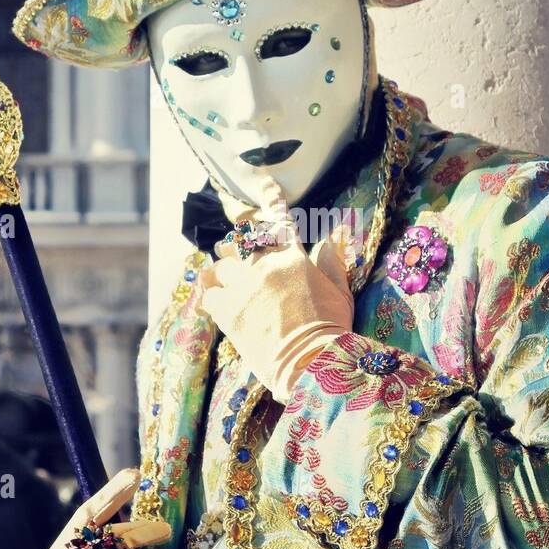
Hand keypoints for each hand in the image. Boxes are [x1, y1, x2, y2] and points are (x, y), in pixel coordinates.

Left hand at [199, 176, 354, 402]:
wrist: (311, 364)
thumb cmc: (331, 330)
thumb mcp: (340, 292)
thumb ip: (331, 262)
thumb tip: (335, 235)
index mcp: (294, 259)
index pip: (281, 221)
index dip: (273, 200)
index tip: (265, 184)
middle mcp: (265, 267)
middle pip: (244, 242)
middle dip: (241, 245)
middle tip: (238, 252)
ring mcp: (244, 288)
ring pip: (223, 265)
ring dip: (224, 269)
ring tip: (225, 278)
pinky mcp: (228, 312)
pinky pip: (209, 294)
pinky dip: (211, 294)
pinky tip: (216, 300)